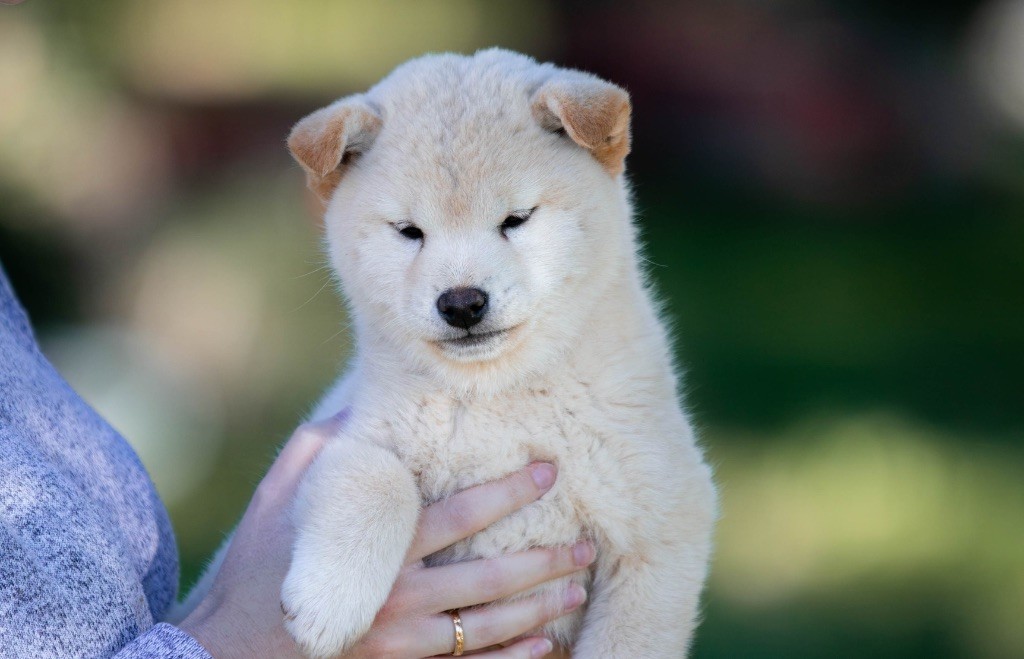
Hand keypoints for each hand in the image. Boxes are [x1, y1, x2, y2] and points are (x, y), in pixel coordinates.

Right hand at [180, 416, 591, 657]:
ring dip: (539, 609)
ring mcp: (401, 641)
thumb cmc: (261, 564)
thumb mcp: (283, 495)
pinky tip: (546, 647)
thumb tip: (360, 396)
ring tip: (577, 588)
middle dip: (544, 561)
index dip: (509, 492)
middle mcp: (397, 595)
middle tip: (585, 544)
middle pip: (489, 578)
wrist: (228, 646)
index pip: (460, 515)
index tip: (548, 471)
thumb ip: (325, 447)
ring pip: (488, 626)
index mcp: (379, 546)